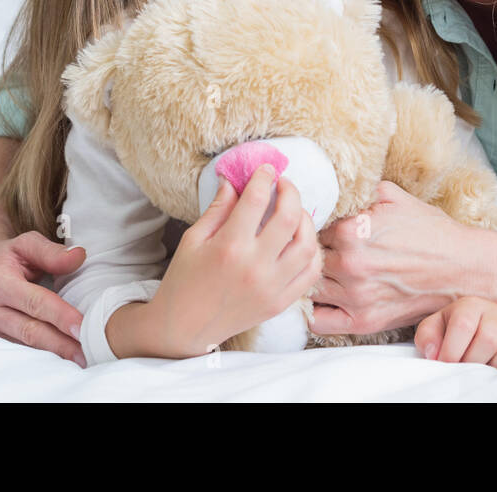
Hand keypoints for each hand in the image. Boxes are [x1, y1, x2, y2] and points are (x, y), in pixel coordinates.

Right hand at [0, 231, 88, 366]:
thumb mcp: (27, 244)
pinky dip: (45, 353)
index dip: (59, 316)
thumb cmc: (9, 257)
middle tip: (87, 353)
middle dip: (60, 344)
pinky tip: (65, 356)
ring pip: (26, 344)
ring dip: (55, 353)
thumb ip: (52, 252)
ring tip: (82, 358)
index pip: (34, 302)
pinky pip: (23, 347)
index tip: (82, 327)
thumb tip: (78, 257)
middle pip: (30, 331)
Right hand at [147, 164, 321, 356]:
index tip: (266, 169)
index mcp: (229, 247)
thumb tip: (234, 180)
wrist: (185, 327)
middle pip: (289, 218)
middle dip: (290, 192)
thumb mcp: (193, 239)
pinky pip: (310, 272)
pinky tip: (301, 239)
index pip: (256, 200)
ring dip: (306, 220)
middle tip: (284, 184)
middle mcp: (254, 267)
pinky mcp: (280, 303)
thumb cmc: (185, 279)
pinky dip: (312, 251)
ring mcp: (271, 287)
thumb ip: (218, 208)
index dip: (263, 178)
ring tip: (294, 211)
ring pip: (307, 244)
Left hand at [308, 180, 473, 336]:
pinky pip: (318, 321)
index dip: (316, 224)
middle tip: (326, 248)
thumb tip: (330, 186)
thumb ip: (357, 191)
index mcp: (352, 230)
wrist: (463, 268)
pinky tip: (324, 298)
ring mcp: (355, 296)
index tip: (324, 226)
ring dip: (312, 278)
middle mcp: (349, 264)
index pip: (312, 226)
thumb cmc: (431, 231)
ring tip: (326, 270)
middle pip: (307, 256)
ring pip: (309, 286)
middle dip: (314, 250)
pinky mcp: (364, 322)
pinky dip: (314, 310)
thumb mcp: (394, 196)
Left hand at [414, 296, 496, 368]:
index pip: (464, 325)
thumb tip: (434, 353)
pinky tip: (493, 368)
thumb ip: (427, 338)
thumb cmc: (452, 330)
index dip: (453, 350)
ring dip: (489, 365)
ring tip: (478, 368)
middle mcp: (493, 310)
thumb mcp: (434, 330)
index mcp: (468, 305)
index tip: (446, 364)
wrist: (478, 325)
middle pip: (488, 338)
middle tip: (463, 369)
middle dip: (472, 361)